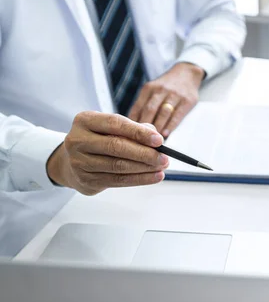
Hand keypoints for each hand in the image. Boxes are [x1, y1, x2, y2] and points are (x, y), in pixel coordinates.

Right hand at [47, 112, 169, 195]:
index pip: (115, 124)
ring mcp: (79, 162)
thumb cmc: (97, 141)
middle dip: (144, 153)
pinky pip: (118, 181)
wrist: (71, 162)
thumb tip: (156, 139)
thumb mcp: (110, 128)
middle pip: (116, 146)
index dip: (139, 132)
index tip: (158, 140)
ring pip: (118, 166)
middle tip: (164, 157)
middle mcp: (78, 140)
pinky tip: (154, 177)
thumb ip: (133, 129)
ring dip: (144, 168)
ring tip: (161, 167)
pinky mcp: (86, 180)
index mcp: (85, 120)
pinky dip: (139, 179)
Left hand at [128, 62, 205, 137]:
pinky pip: (177, 115)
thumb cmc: (167, 86)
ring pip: (163, 113)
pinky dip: (171, 125)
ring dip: (158, 127)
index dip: (133, 123)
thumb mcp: (152, 90)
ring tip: (154, 140)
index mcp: (148, 88)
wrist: (186, 73)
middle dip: (145, 127)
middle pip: (149, 110)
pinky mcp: (187, 100)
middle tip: (142, 140)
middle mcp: (160, 90)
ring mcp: (174, 95)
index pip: (138, 107)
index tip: (131, 135)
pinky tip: (166, 133)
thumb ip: (143, 104)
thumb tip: (132, 125)